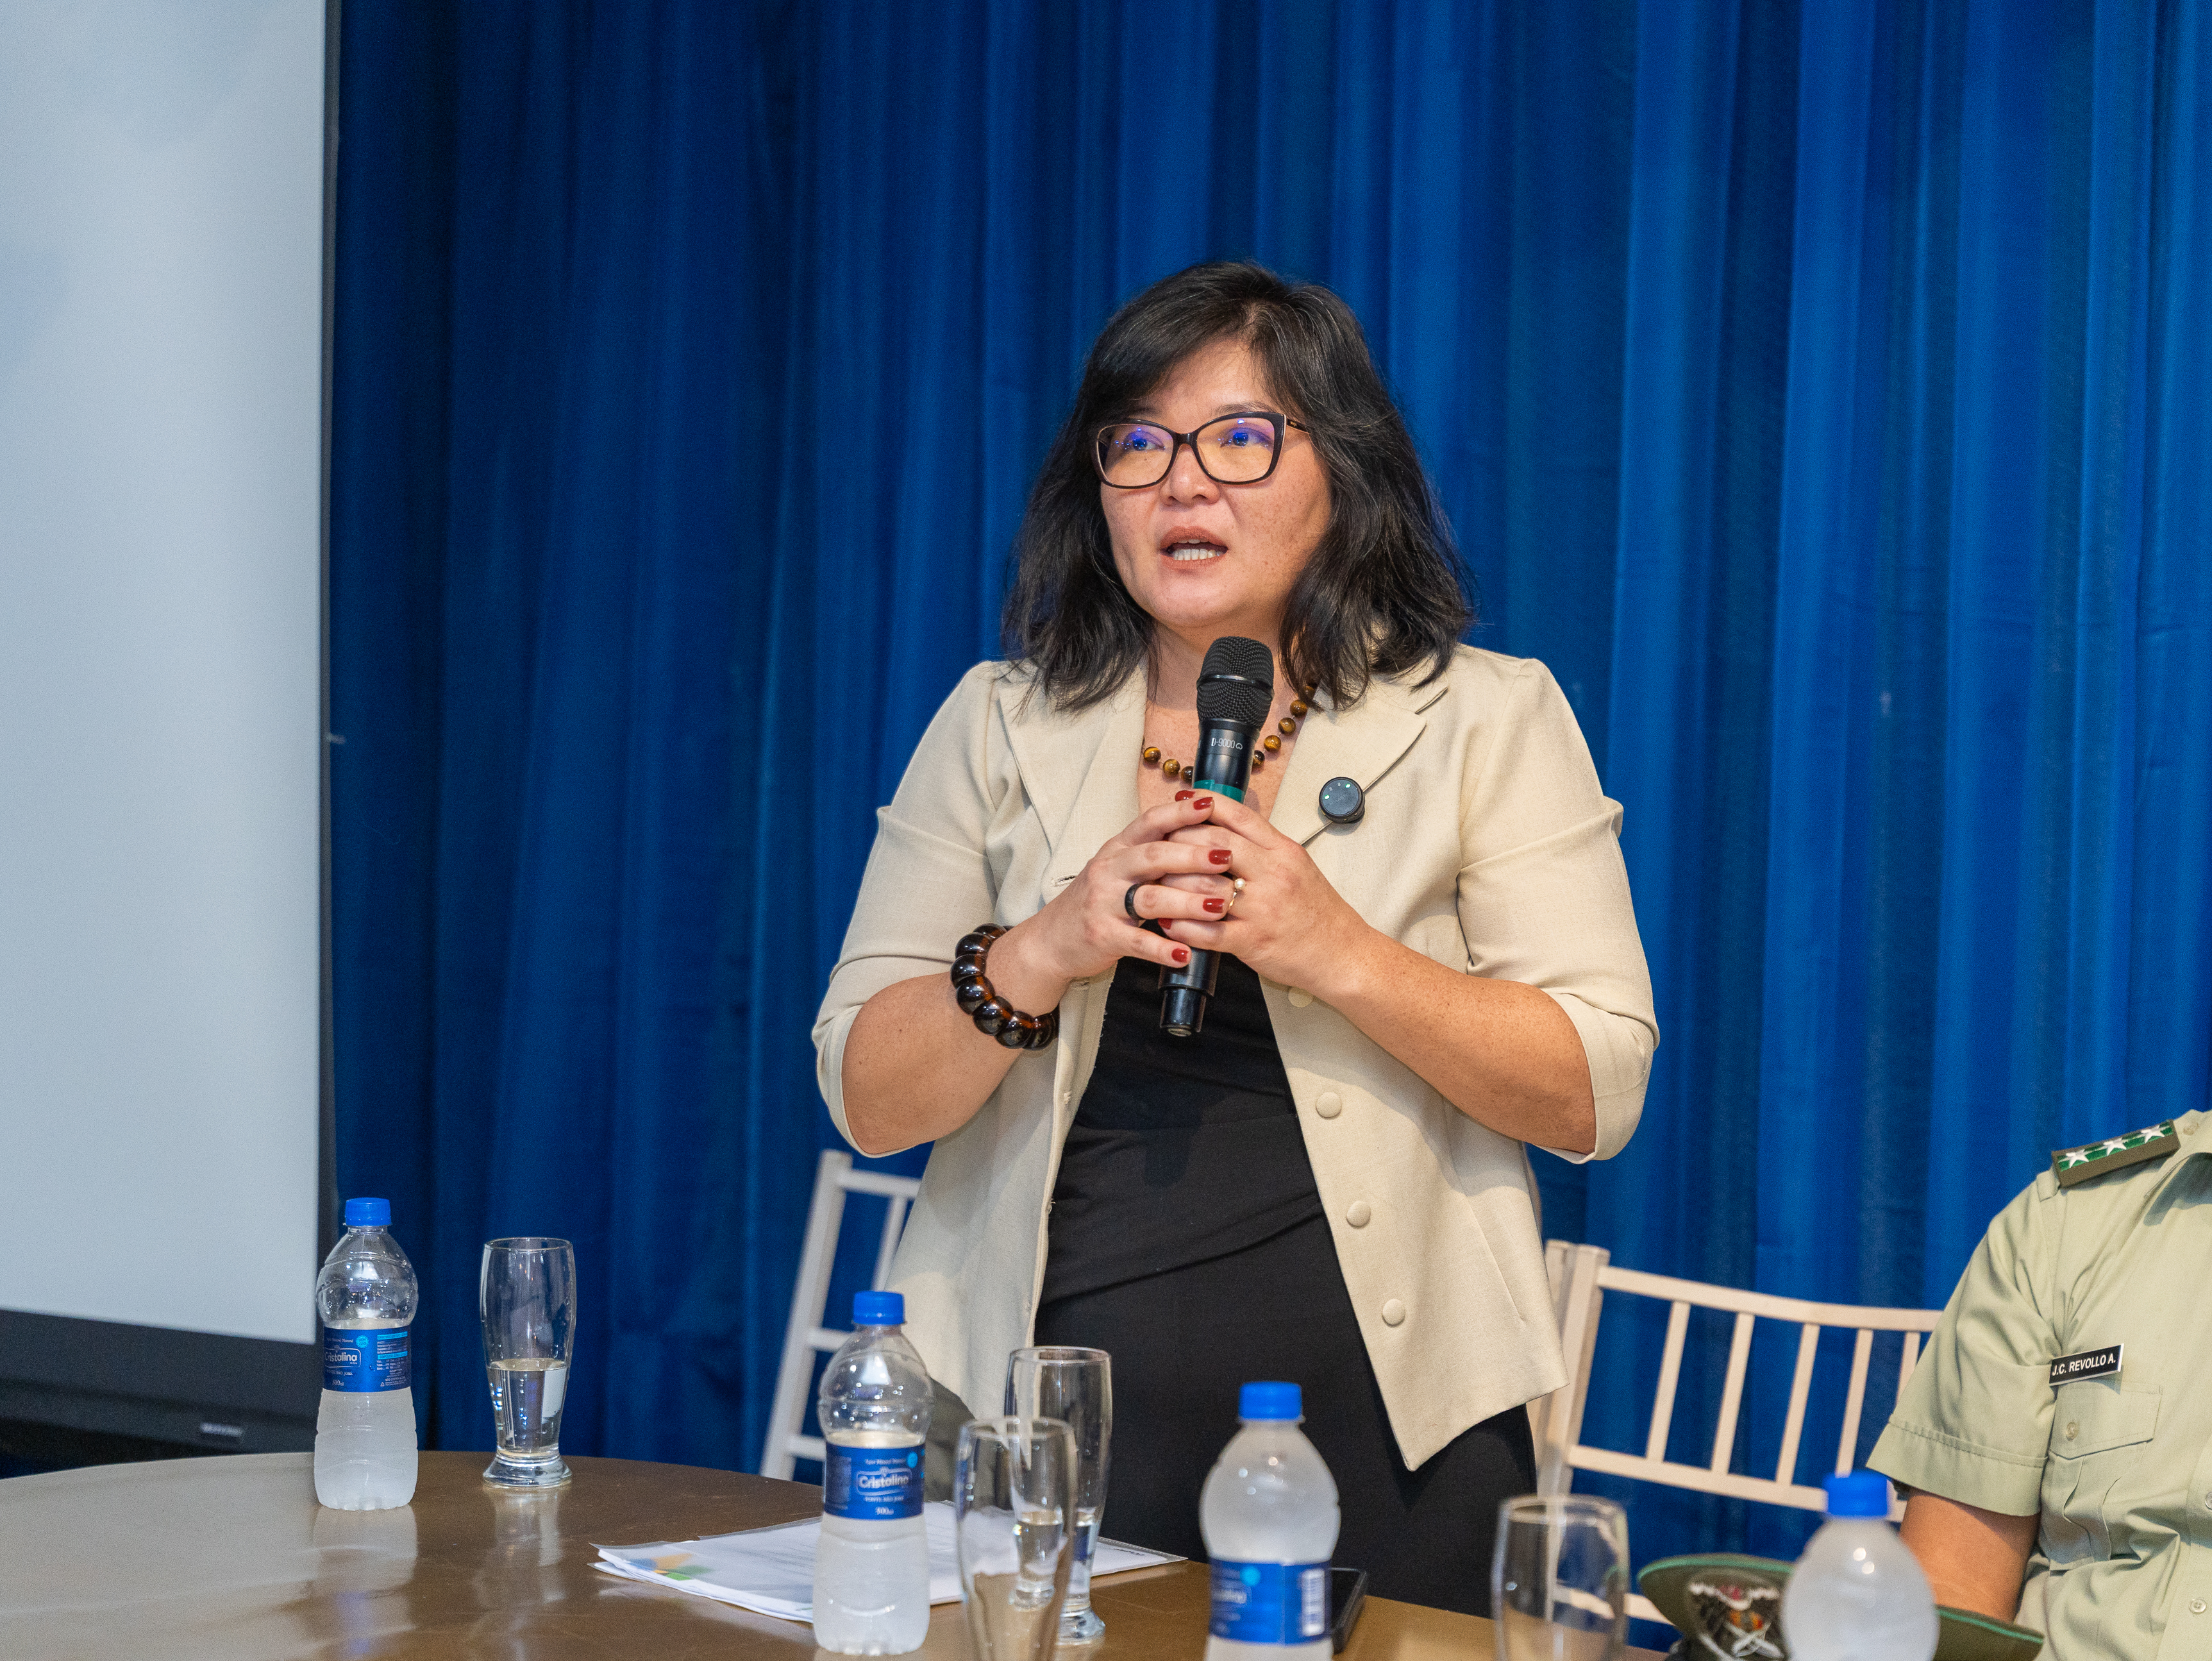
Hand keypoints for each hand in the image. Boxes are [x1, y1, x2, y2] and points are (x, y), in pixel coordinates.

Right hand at [984, 792, 1238, 1007]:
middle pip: (1153, 856)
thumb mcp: (1118, 867)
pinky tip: (1186, 953)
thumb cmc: (1097, 900)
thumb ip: (1152, 852)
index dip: (1180, 812)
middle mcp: (1109, 870)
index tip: (1211, 805)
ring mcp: (1103, 903)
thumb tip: (1202, 832)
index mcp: (1118, 849)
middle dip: (1192, 855)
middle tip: (1226, 857)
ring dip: (1188, 903)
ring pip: (1150, 898)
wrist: (1052, 939)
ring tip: (1220, 907)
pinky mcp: (1102, 936)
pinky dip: (1163, 949)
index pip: (1149, 822)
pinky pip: (1137, 942)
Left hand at [1156, 792, 1373, 994]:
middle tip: (1158, 841)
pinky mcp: (1253, 941)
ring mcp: (1263, 908)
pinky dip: (1182, 926)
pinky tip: (1166, 922)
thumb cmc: (1315, 910)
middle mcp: (1273, 874)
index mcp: (1283, 851)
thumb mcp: (1296, 865)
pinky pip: (1208, 931)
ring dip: (1173, 882)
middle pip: (1214, 843)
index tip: (1181, 798)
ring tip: (1154, 881)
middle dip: (1179, 839)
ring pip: (1205, 885)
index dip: (1204, 803)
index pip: (1237, 815)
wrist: (1341, 952)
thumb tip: (1227, 824)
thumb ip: (1263, 846)